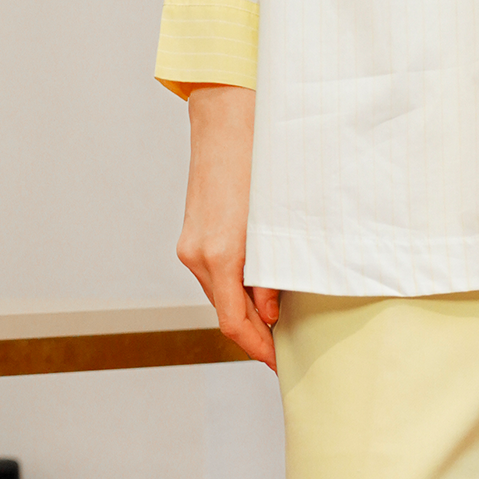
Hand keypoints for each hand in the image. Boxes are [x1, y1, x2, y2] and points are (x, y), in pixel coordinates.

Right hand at [175, 83, 281, 369]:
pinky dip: (236, 287)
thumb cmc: (259, 157)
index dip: (258, 348)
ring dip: (246, 310)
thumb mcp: (276, 217)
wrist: (227, 115)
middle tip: (287, 347)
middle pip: (225, 312)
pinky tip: (259, 286)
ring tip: (279, 320)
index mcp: (220, 253)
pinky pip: (214, 274)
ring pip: (220, 294)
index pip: (235, 322)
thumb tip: (273, 310)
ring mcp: (191, 244)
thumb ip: (273, 268)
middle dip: (256, 334)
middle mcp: (198, 254)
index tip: (279, 363)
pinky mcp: (193, 233)